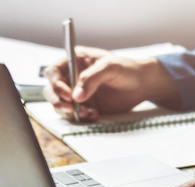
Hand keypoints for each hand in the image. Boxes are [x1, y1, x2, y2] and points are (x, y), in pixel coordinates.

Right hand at [43, 46, 178, 119]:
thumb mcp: (110, 67)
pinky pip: (74, 115)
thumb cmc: (127, 69)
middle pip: (51, 89)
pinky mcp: (85, 106)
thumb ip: (91, 78)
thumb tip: (77, 96)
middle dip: (57, 100)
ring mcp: (78, 93)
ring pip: (60, 104)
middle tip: (71, 108)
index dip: (56, 84)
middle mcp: (72, 77)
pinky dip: (80, 117)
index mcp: (74, 61)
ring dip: (69, 111)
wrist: (142, 85)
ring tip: (88, 111)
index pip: (53, 72)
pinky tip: (94, 114)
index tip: (69, 94)